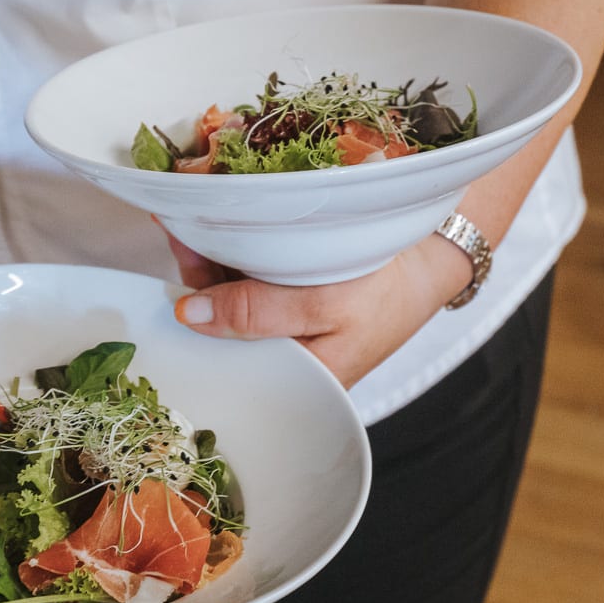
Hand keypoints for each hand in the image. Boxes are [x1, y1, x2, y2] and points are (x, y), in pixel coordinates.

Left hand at [165, 233, 469, 388]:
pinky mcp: (288, 296)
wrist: (433, 258)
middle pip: (223, 323)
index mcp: (295, 381)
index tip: (171, 283)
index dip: (194, 325)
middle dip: (197, 280)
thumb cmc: (389, 291)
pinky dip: (233, 251)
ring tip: (188, 221)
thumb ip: (257, 313)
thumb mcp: (323, 304)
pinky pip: (250, 277)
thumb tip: (187, 314)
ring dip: (210, 259)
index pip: (227, 362)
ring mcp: (284, 325)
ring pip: (232, 296)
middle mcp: (283, 357)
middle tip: (177, 231)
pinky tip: (217, 226)